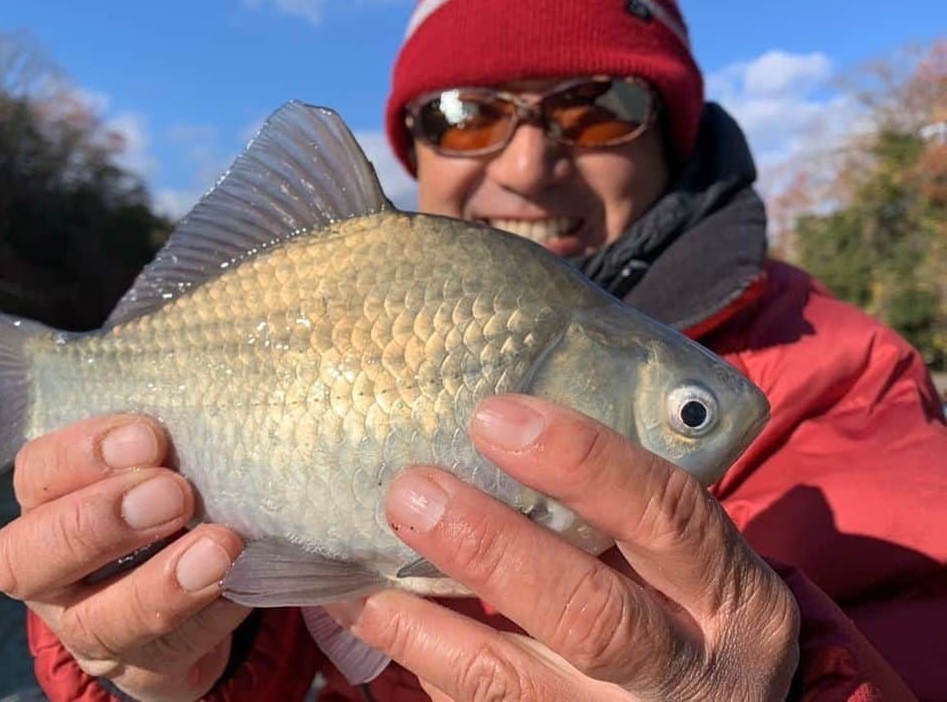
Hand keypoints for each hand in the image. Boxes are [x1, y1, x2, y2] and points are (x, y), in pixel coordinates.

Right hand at [0, 415, 249, 701]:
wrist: (202, 578)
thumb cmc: (179, 482)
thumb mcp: (165, 445)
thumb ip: (169, 410)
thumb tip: (206, 350)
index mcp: (50, 498)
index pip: (37, 471)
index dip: (85, 454)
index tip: (149, 435)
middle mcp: (52, 571)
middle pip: (29, 558)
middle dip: (99, 522)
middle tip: (173, 493)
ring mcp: (92, 628)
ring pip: (99, 623)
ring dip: (159, 585)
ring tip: (220, 548)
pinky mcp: (147, 668)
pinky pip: (169, 654)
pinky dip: (212, 616)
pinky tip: (244, 580)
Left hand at [326, 395, 799, 700]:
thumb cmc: (689, 607)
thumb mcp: (690, 560)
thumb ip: (620, 509)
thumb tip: (493, 426)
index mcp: (733, 596)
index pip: (666, 514)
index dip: (582, 462)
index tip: (494, 416)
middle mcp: (689, 675)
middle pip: (592, 617)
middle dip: (493, 550)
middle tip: (412, 492)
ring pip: (514, 683)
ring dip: (425, 627)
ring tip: (358, 576)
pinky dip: (422, 662)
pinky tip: (370, 617)